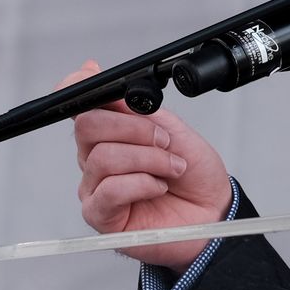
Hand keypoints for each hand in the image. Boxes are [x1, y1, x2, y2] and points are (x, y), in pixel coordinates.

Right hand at [62, 60, 233, 272]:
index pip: (80, 105)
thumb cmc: (193, 173)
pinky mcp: (100, 215)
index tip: (93, 74)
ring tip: (172, 168)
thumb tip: (104, 84)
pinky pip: (110, 190)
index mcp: (110, 132)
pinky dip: (142, 184)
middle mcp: (95, 157)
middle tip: (165, 141)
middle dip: (134, 129)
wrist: (212, 210)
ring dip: (149, 160)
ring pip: (103, 158)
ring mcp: (95, 186)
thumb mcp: (172, 130)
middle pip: (87, 126)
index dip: (78, 85)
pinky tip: (158, 187)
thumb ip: (138, 109)